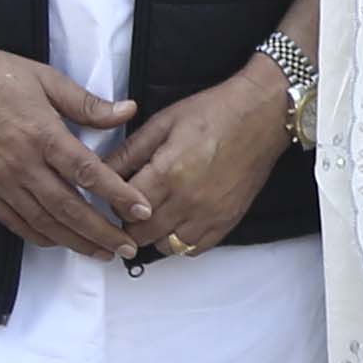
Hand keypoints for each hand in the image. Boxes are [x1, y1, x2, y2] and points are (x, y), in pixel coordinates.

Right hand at [0, 43, 150, 260]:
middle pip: (69, 208)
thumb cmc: (0, 77)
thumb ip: (89, 104)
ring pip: (44, 222)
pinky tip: (61, 242)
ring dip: (76, 241)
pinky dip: (41, 237)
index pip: (88, 173)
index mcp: (44, 135)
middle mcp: (23, 164)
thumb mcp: (49, 80)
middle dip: (102, 232)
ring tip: (102, 252)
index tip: (140, 209)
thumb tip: (128, 111)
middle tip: (127, 247)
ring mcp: (2, 181)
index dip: (117, 195)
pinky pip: (16, 222)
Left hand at [115, 65, 295, 262]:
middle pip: (141, 234)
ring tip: (154, 214)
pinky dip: (180, 241)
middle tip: (129, 207)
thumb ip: (129, 151)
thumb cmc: (216, 113)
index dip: (113, 204)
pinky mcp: (227, 221)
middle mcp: (188, 200)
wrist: (262, 115)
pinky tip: (177, 222)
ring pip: (165, 246)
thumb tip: (101, 170)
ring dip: (154, 234)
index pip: (125, 208)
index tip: (112, 196)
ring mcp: (210, 215)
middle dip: (129, 223)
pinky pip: (193, 249)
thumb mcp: (162, 123)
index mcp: (168, 172)